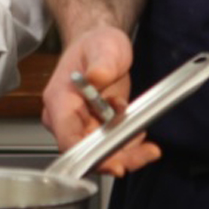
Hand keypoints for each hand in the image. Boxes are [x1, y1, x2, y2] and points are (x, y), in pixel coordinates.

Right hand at [41, 27, 156, 176]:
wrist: (101, 45)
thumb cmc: (95, 44)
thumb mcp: (103, 47)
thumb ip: (100, 63)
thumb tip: (96, 78)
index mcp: (60, 101)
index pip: (67, 139)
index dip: (89, 156)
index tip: (113, 163)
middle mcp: (67, 118)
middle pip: (87, 152)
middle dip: (117, 158)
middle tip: (145, 154)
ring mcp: (82, 124)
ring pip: (101, 153)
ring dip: (126, 154)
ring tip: (149, 148)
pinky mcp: (98, 127)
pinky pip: (112, 145)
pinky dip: (129, 145)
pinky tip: (140, 134)